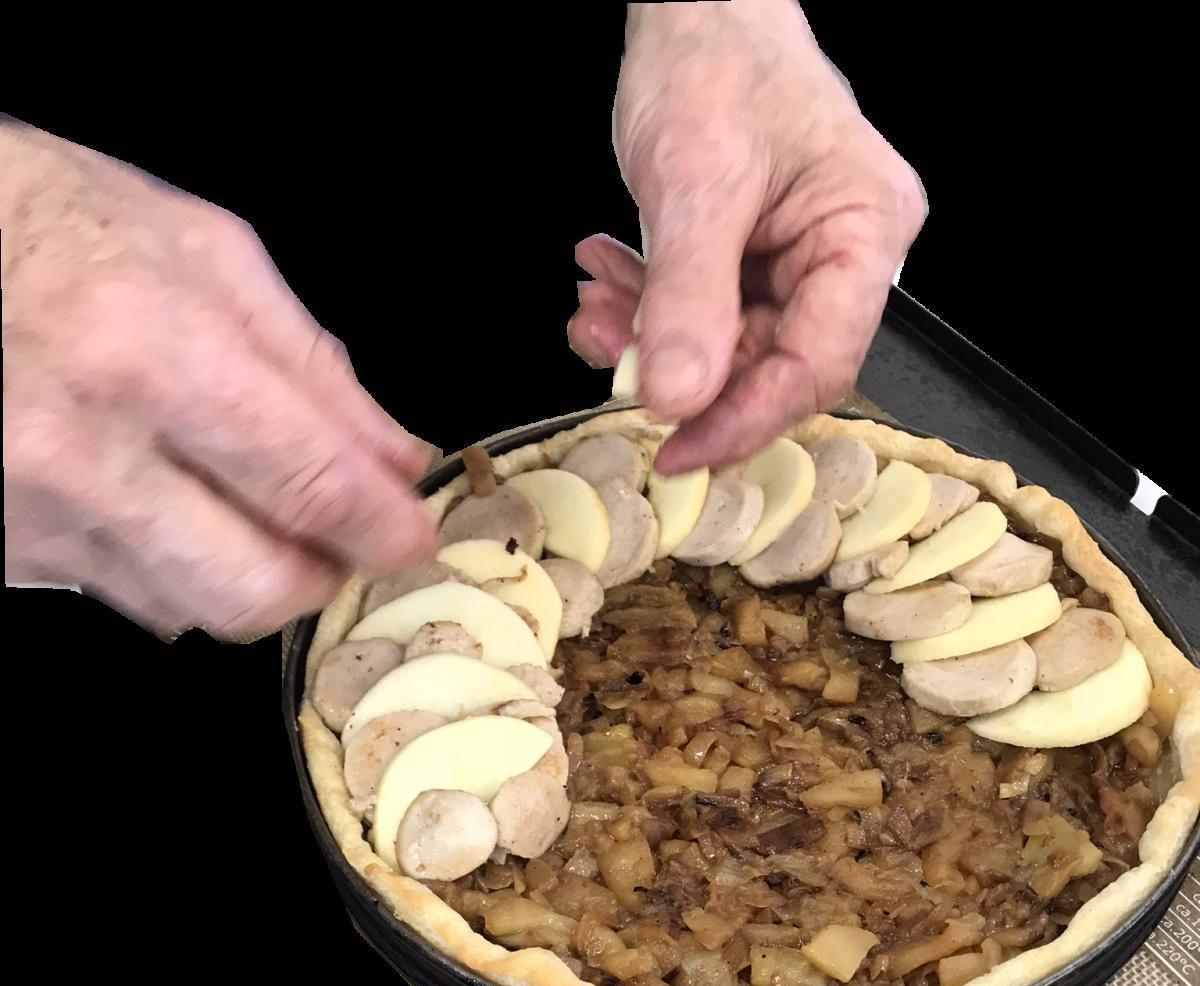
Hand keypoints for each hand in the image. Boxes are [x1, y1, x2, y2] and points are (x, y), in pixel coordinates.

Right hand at [2, 122, 434, 637]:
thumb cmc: (51, 224)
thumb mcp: (201, 251)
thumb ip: (311, 362)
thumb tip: (393, 459)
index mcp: (150, 357)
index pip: (308, 485)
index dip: (381, 528)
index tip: (411, 536)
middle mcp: (83, 456)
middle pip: (254, 587)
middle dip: (320, 574)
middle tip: (335, 537)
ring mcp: (32, 518)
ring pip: (192, 609)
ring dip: (248, 573)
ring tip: (244, 504)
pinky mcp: (4, 553)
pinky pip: (127, 597)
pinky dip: (176, 567)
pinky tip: (166, 504)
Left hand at [569, 0, 925, 472]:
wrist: (694, 2)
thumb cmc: (718, 57)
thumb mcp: (696, 180)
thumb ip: (688, 297)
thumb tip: (677, 398)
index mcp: (864, 232)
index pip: (819, 362)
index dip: (747, 418)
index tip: (677, 450)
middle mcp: (843, 254)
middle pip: (771, 363)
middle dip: (682, 373)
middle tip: (609, 360)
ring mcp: (796, 257)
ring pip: (727, 344)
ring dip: (651, 338)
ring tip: (592, 310)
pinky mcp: (752, 255)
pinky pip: (704, 311)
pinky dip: (648, 307)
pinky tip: (605, 279)